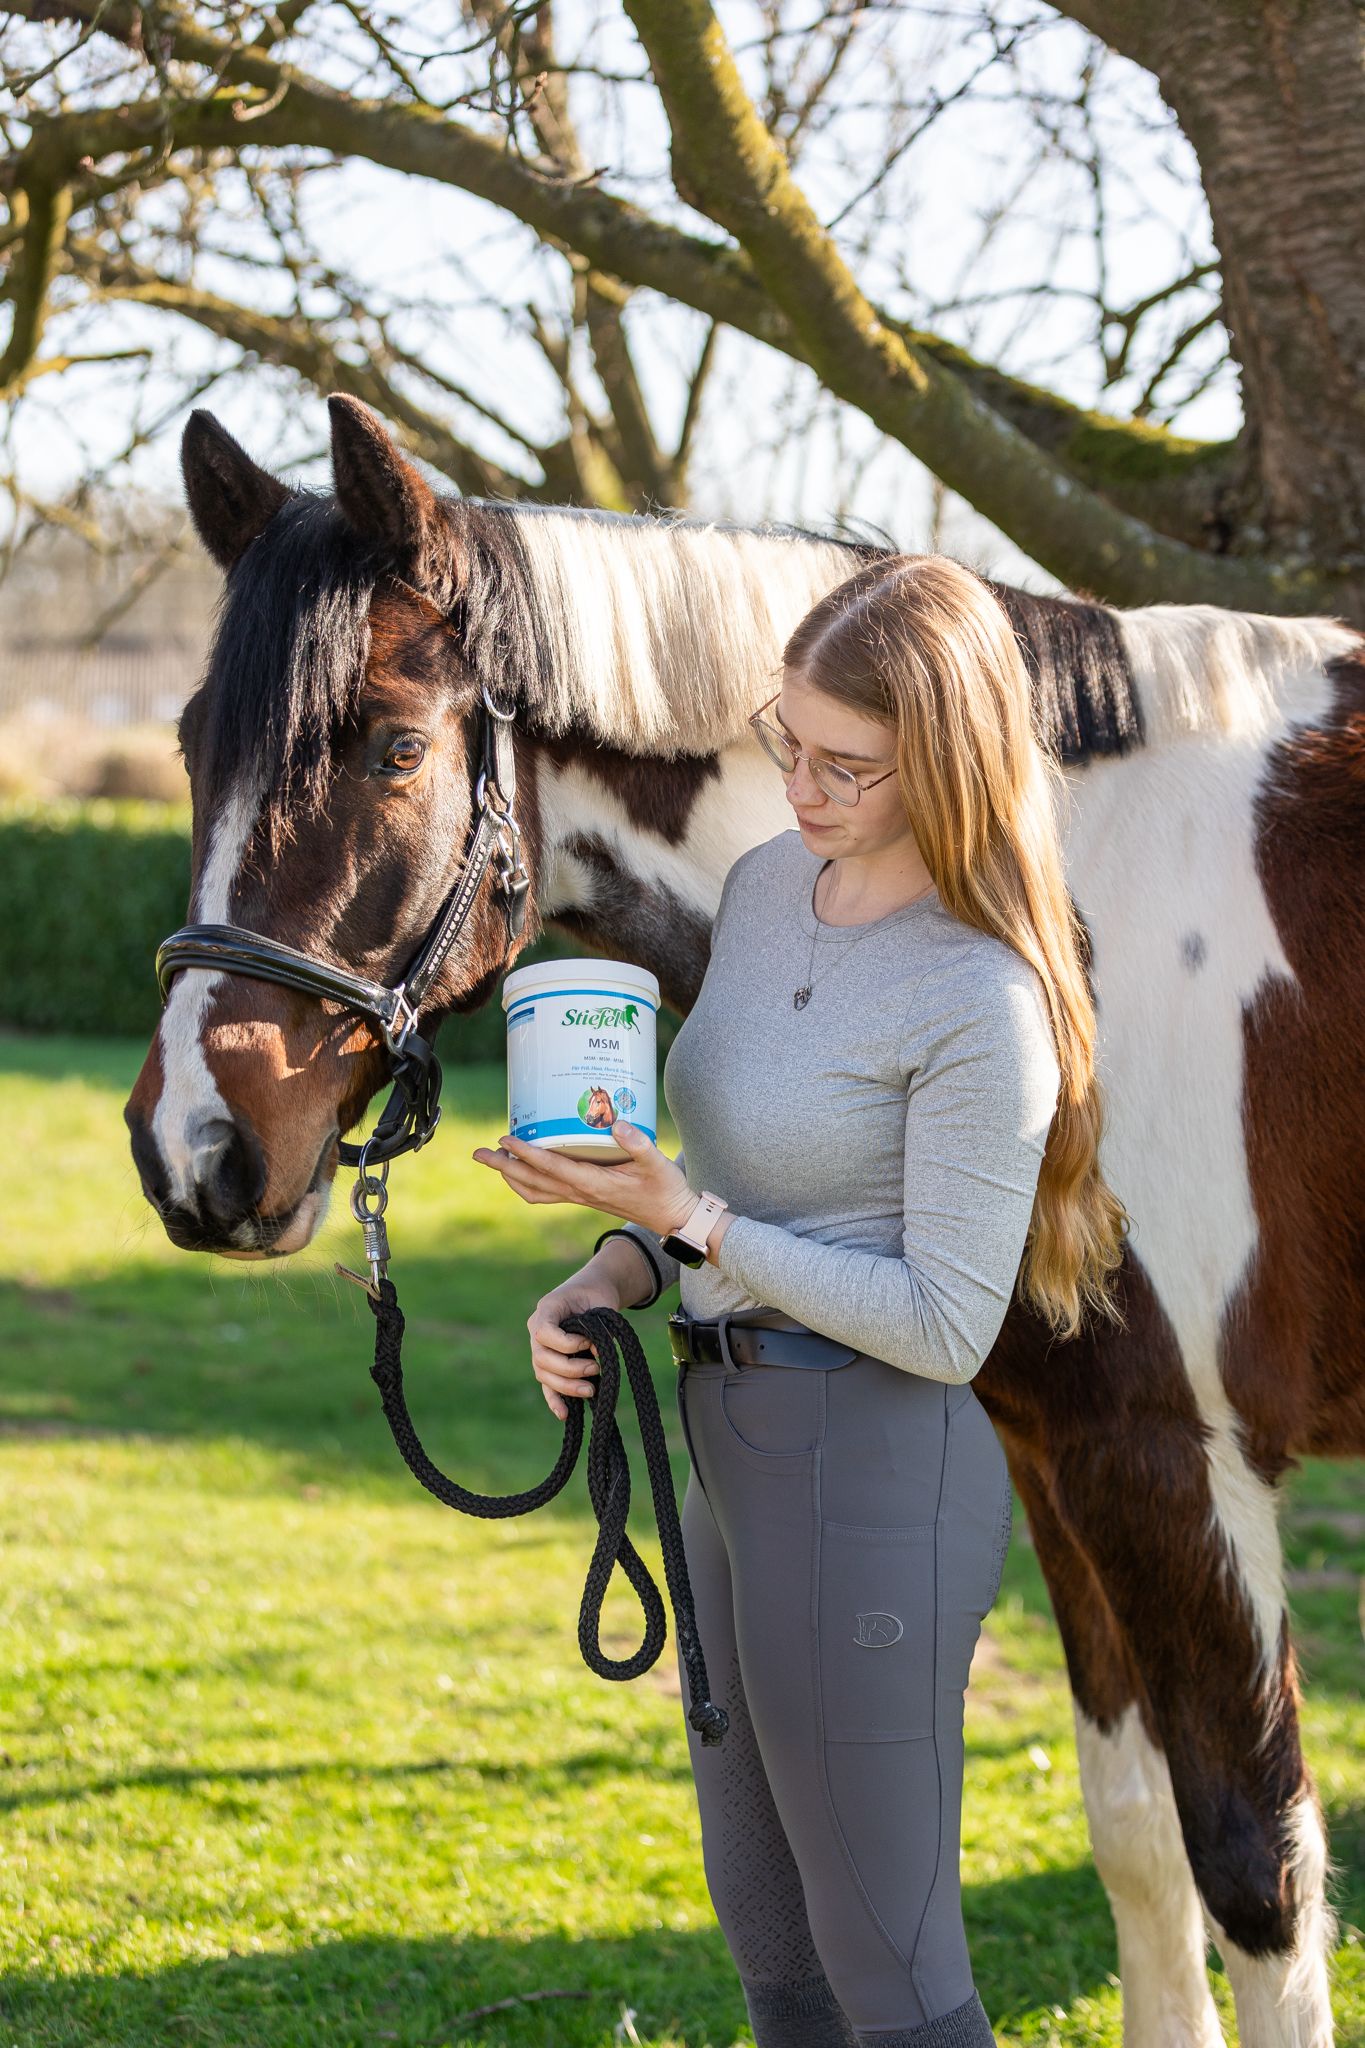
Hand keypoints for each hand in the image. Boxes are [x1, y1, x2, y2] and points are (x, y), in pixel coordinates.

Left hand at [472, 1120, 696, 1237]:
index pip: (552, 1168)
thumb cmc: (666, 1190)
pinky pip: (546, 1193)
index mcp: (594, 1184)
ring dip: (510, 1176)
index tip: (505, 1139)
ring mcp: (580, 1198)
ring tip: (492, 1159)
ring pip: (535, 1191)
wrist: (673, 1218)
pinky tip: (522, 1170)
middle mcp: (581, 1193)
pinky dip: (526, 1183)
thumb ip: (638, 1144)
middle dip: (503, 1167)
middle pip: (532, 1182)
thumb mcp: (658, 1163)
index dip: (526, 1154)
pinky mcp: (584, 1197)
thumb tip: (616, 1124)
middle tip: (478, 1152)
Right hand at [527, 1274, 623, 1421]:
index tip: (589, 1343)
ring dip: (566, 1386)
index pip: (544, 1332)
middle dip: (570, 1369)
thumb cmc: (595, 1295)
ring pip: (543, 1374)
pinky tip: (564, 1414)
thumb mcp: (600, 1303)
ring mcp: (539, 1349)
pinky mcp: (548, 1364)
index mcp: (546, 1309)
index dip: (566, 1343)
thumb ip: (599, 1327)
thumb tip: (598, 1354)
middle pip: (542, 1358)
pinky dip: (555, 1400)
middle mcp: (536, 1331)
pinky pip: (547, 1385)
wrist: (592, 1292)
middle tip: (595, 1369)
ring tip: (591, 1390)